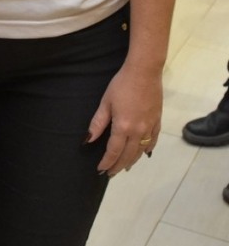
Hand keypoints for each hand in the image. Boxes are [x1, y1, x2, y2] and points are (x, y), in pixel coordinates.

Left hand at [86, 62, 161, 176]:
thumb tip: (88, 140)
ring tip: (125, 167)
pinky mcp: (157, 121)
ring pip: (141, 151)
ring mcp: (150, 127)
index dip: (107, 162)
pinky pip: (153, 141)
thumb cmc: (122, 84)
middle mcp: (138, 131)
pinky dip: (147, 149)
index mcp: (123, 127)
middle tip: (110, 173)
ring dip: (132, 161)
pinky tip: (143, 153)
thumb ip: (97, 123)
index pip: (113, 151)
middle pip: (128, 155)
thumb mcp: (106, 103)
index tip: (101, 170)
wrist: (145, 72)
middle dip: (118, 165)